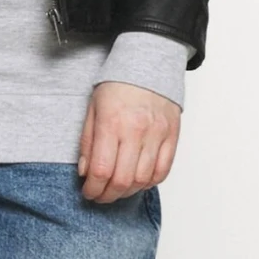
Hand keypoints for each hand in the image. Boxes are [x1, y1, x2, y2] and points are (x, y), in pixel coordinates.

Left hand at [77, 80, 179, 202]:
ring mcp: (157, 134)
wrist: (149, 62)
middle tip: (100, 196)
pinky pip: (164, 170)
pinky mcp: (172, 135)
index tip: (88, 192)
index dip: (93, 189)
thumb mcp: (92, 109)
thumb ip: (87, 142)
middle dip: (108, 195)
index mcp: (112, 123)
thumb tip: (85, 172)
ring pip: (144, 179)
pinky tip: (138, 181)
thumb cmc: (118, 85)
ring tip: (117, 190)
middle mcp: (136, 131)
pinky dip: (149, 182)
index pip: (102, 170)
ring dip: (127, 191)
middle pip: (122, 180)